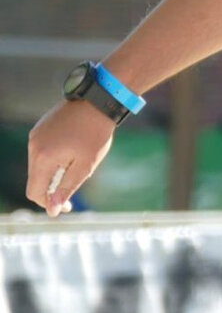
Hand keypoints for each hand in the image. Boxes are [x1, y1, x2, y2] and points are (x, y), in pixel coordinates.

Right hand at [26, 101, 115, 217]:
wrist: (97, 102)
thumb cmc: (95, 135)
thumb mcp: (84, 167)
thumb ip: (65, 189)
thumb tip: (52, 210)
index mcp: (42, 159)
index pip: (34, 192)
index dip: (49, 203)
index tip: (68, 205)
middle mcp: (33, 147)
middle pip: (35, 179)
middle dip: (52, 187)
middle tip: (76, 182)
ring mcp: (35, 136)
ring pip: (38, 166)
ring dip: (53, 172)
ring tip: (76, 163)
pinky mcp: (39, 128)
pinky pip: (41, 151)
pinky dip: (52, 158)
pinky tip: (71, 150)